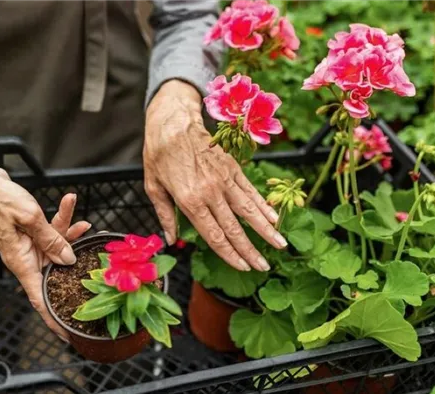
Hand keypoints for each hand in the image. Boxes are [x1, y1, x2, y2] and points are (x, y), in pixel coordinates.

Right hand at [0, 111, 89, 338]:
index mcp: (20, 261)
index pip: (38, 298)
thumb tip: (68, 259)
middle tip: (94, 263)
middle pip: (54, 269)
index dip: (53, 317)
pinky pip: (49, 229)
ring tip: (84, 223)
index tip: (67, 332)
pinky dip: (60, 218)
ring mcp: (25, 242)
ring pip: (55, 245)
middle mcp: (23, 255)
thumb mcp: (29, 217)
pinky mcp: (27, 228)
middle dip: (74, 265)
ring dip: (70, 233)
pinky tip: (70, 203)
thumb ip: (52, 239)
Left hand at [144, 80, 286, 271]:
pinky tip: (274, 218)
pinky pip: (251, 191)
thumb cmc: (159, 155)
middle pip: (235, 228)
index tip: (243, 267)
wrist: (173, 122)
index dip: (230, 254)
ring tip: (281, 245)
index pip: (214, 235)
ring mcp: (224, 180)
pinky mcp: (232, 168)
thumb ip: (165, 215)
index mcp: (190, 201)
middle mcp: (210, 193)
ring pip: (249, 211)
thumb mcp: (153, 187)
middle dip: (251, 250)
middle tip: (265, 267)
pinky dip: (264, 206)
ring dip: (266, 230)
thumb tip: (171, 239)